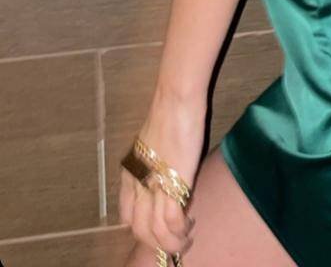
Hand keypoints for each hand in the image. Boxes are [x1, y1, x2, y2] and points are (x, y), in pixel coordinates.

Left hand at [119, 94, 203, 259]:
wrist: (176, 100)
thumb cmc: (170, 114)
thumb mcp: (153, 145)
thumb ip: (155, 165)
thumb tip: (167, 178)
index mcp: (130, 173)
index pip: (126, 215)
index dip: (141, 229)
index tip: (158, 230)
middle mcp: (136, 183)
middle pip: (139, 230)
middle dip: (157, 244)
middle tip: (175, 243)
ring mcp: (153, 185)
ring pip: (155, 232)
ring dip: (172, 243)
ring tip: (185, 239)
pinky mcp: (172, 184)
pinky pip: (172, 221)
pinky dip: (180, 230)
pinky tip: (190, 224)